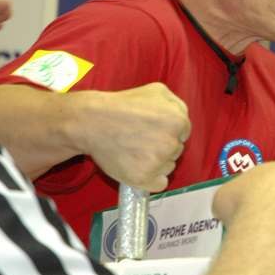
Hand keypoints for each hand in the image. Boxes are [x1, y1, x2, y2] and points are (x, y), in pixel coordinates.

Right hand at [75, 82, 190, 191]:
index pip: (183, 133)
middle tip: (139, 139)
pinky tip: (137, 167)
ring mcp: (158, 162)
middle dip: (162, 146)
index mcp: (179, 121)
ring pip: (168, 167)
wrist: (92, 121)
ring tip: (134, 150)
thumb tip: (182, 123)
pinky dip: (151, 179)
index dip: (167, 131)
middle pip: (176, 150)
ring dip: (156, 162)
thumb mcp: (158, 91)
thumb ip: (177, 105)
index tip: (150, 130)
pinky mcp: (144, 178)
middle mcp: (172, 143)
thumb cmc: (123, 105)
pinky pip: (160, 184)